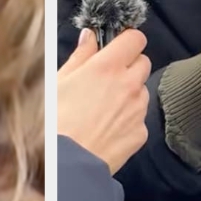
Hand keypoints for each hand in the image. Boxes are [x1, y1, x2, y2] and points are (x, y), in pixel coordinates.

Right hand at [57, 28, 150, 174]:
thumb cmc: (56, 121)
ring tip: (106, 106)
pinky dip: (129, 118)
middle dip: (129, 65)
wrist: (66, 164)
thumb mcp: (59, 81)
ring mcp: (137, 109)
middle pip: (143, 62)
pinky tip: (109, 126)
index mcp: (108, 66)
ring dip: (130, 92)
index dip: (127, 40)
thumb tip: (90, 37)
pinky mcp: (140, 132)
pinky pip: (140, 117)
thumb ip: (80, 55)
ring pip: (142, 90)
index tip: (118, 45)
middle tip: (109, 76)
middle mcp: (128, 84)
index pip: (135, 38)